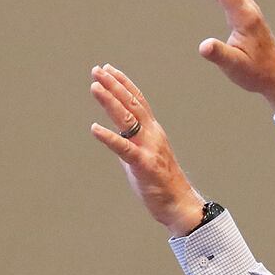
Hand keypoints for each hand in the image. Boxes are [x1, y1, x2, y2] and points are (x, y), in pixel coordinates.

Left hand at [89, 64, 204, 235]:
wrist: (179, 204)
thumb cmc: (161, 183)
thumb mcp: (144, 157)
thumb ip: (130, 145)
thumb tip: (115, 137)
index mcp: (153, 131)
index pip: (137, 101)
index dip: (123, 84)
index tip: (108, 69)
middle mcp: (152, 134)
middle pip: (132, 104)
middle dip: (114, 85)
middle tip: (97, 70)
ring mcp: (149, 148)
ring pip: (128, 120)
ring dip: (110, 102)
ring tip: (95, 87)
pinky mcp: (143, 165)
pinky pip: (124, 149)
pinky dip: (108, 137)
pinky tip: (94, 129)